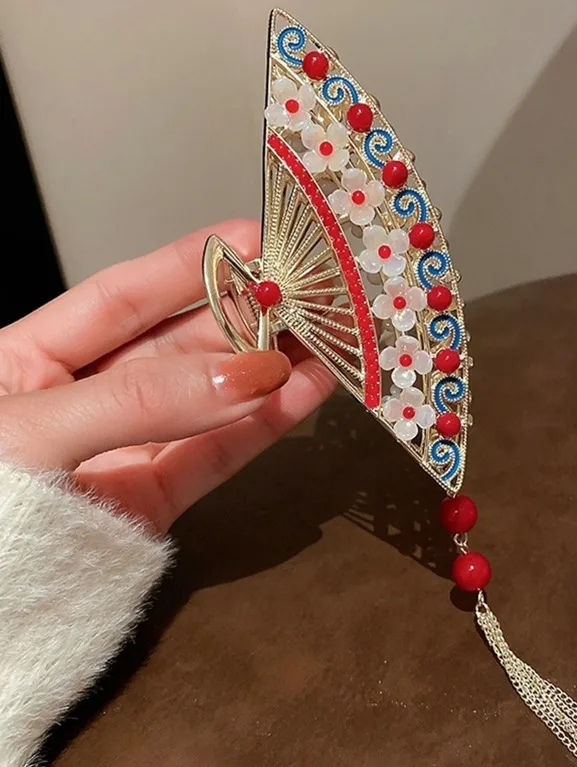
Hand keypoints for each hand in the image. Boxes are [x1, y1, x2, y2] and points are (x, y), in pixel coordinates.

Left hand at [0, 220, 336, 531]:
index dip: (191, 264)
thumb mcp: (34, 433)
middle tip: (310, 290)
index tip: (255, 237)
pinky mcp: (156, 502)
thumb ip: (140, 401)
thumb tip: (251, 374)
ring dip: (272, 366)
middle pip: (180, 343)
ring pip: (211, 398)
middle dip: (245, 314)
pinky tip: (306, 390)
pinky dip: (266, 425)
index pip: (122, 297)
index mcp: (28, 360)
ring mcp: (125, 451)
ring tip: (328, 335)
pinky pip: (218, 454)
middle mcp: (86, 399)